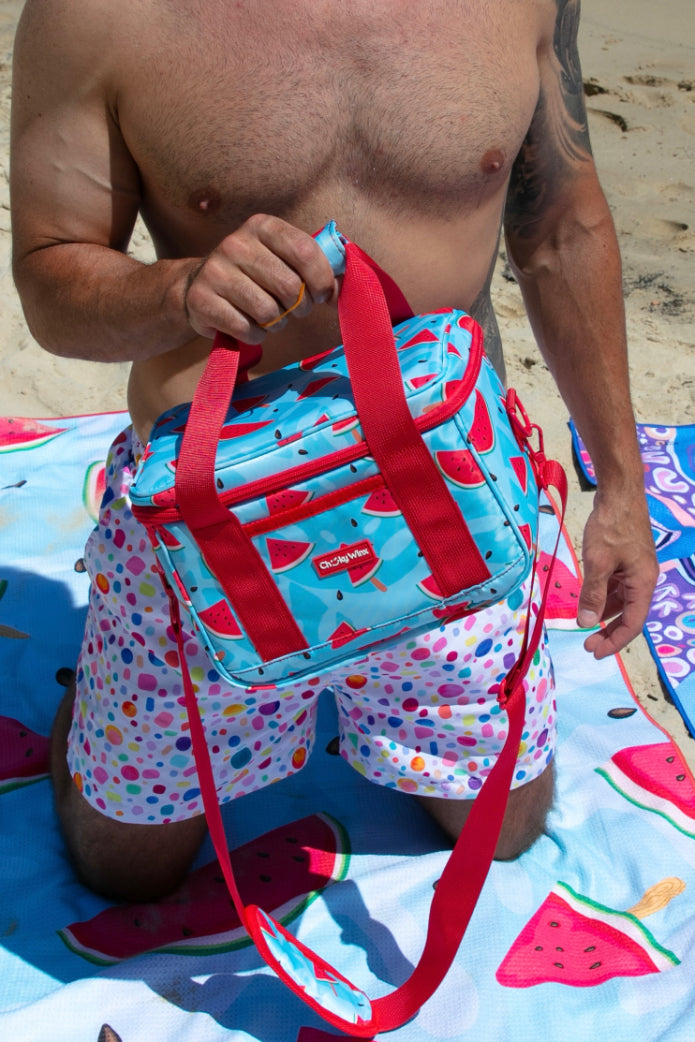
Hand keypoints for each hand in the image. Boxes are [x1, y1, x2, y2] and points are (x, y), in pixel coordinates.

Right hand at [183, 214, 338, 342]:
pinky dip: (254, 335)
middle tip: (291, 308)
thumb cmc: (252, 275)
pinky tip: (246, 323)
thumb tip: (342, 289)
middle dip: (299, 307)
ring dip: (275, 323)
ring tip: (266, 315)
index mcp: (262, 226)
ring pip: (269, 312)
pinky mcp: (202, 300)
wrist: (198, 286)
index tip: (321, 294)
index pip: (305, 251)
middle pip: (290, 287)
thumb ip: (314, 267)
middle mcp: (236, 243)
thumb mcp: (281, 258)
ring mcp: (215, 271)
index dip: (321, 280)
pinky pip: (247, 329)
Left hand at [577, 488, 657, 658]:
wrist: (619, 493)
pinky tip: (588, 601)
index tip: (595, 652)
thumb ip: (592, 594)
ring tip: (584, 625)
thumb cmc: (611, 526)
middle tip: (587, 645)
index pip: (633, 623)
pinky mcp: (626, 560)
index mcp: (643, 583)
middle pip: (628, 615)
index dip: (615, 641)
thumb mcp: (597, 563)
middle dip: (608, 632)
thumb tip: (586, 623)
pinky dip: (603, 596)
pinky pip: (616, 586)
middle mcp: (643, 579)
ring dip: (604, 614)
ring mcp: (635, 569)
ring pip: (621, 601)